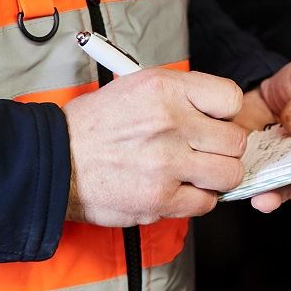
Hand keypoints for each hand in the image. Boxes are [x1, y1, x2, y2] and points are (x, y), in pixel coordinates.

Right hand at [62, 68, 246, 227]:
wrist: (54, 161)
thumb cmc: (92, 126)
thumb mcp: (134, 87)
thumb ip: (178, 96)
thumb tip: (216, 112)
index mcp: (164, 88)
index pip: (231, 98)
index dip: (225, 114)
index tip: (214, 122)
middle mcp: (169, 122)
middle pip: (235, 140)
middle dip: (223, 148)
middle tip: (205, 151)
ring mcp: (167, 163)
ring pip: (229, 174)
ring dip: (216, 177)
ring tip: (194, 173)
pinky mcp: (161, 199)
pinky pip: (206, 203)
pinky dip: (196, 200)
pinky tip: (178, 190)